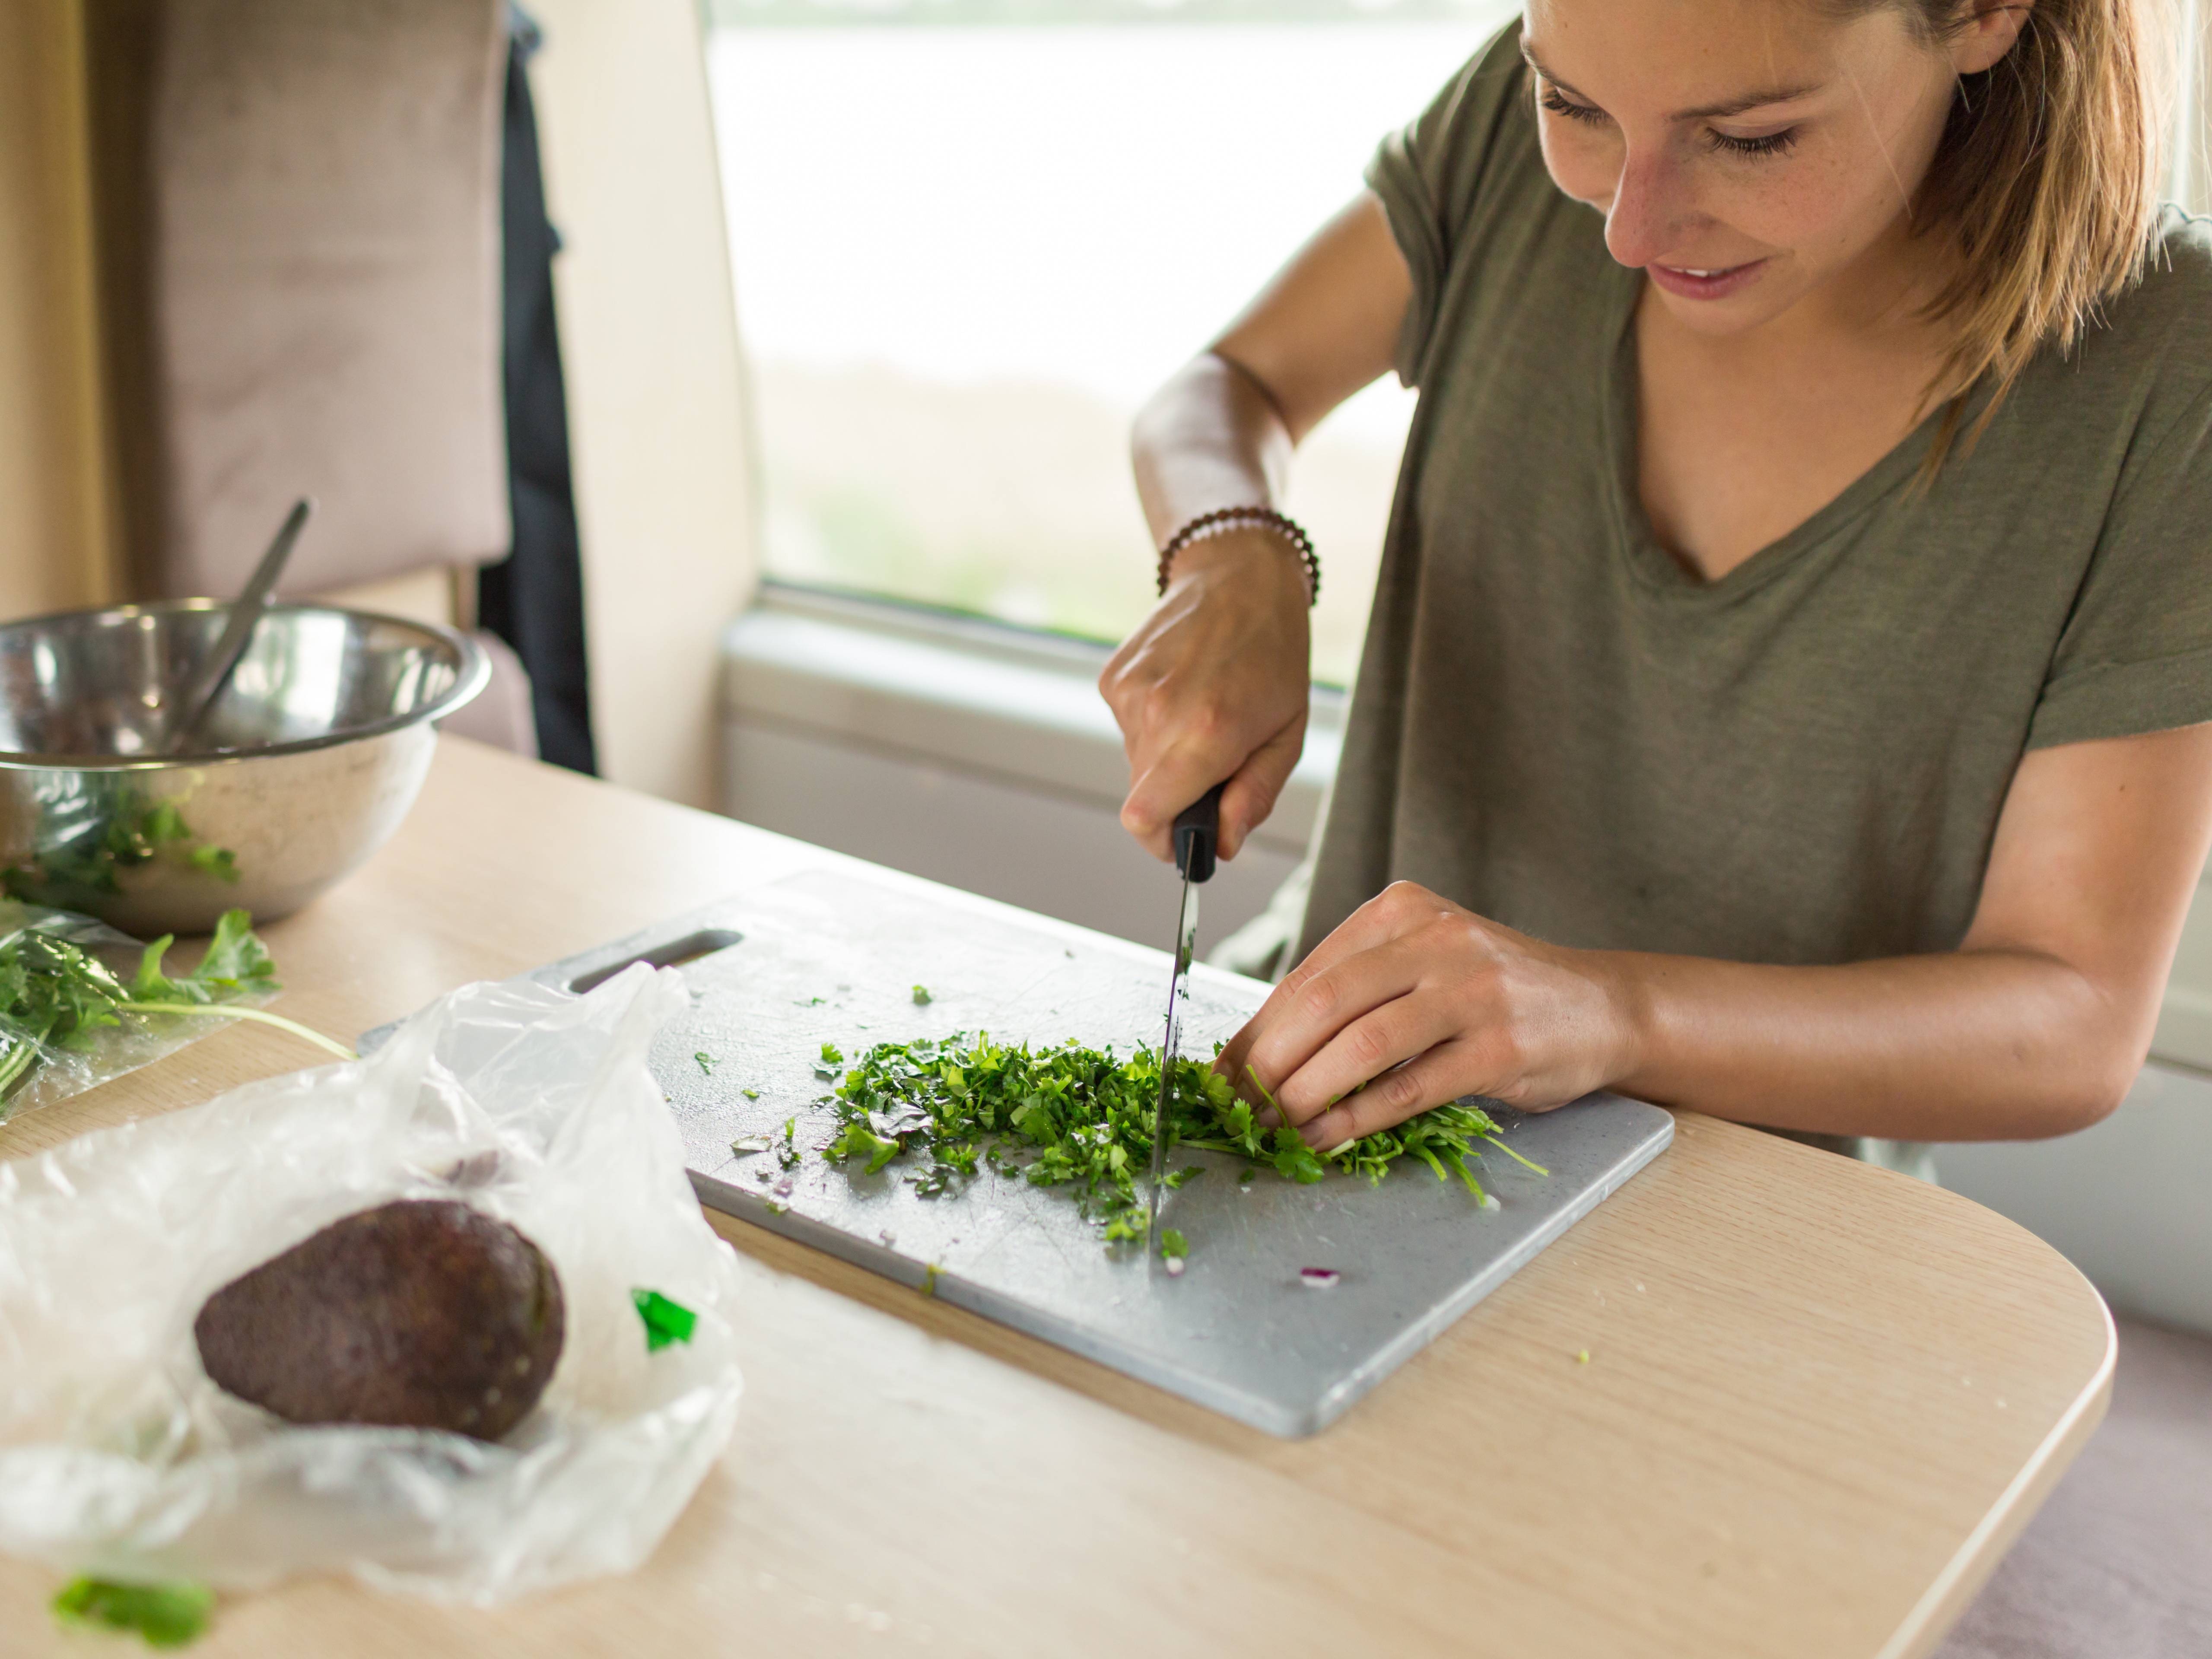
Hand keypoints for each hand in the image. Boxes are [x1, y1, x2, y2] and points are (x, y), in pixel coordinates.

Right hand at [1098, 531, 1309, 861]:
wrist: (1239, 576)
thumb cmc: (1274, 655)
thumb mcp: (1288, 734)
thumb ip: (1255, 797)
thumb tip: (1224, 845)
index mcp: (1207, 732)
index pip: (1144, 818)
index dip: (1164, 843)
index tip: (1187, 839)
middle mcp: (1158, 713)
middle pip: (1144, 798)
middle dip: (1178, 797)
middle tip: (1216, 761)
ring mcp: (1129, 693)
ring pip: (1137, 764)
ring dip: (1167, 758)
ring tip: (1203, 713)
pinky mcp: (1113, 678)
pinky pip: (1128, 729)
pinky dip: (1153, 726)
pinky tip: (1182, 691)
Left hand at [1216, 883, 1637, 1146]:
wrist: (1600, 1006)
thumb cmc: (1494, 993)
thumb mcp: (1422, 967)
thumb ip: (1353, 994)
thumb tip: (1260, 1052)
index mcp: (1402, 911)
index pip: (1308, 975)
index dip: (1256, 1032)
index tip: (1221, 1076)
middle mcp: (1435, 939)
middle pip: (1324, 1003)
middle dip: (1269, 1063)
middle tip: (1240, 1108)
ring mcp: (1472, 990)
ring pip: (1361, 1044)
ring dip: (1306, 1094)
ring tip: (1275, 1127)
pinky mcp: (1500, 1046)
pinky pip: (1410, 1086)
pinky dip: (1359, 1116)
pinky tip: (1328, 1136)